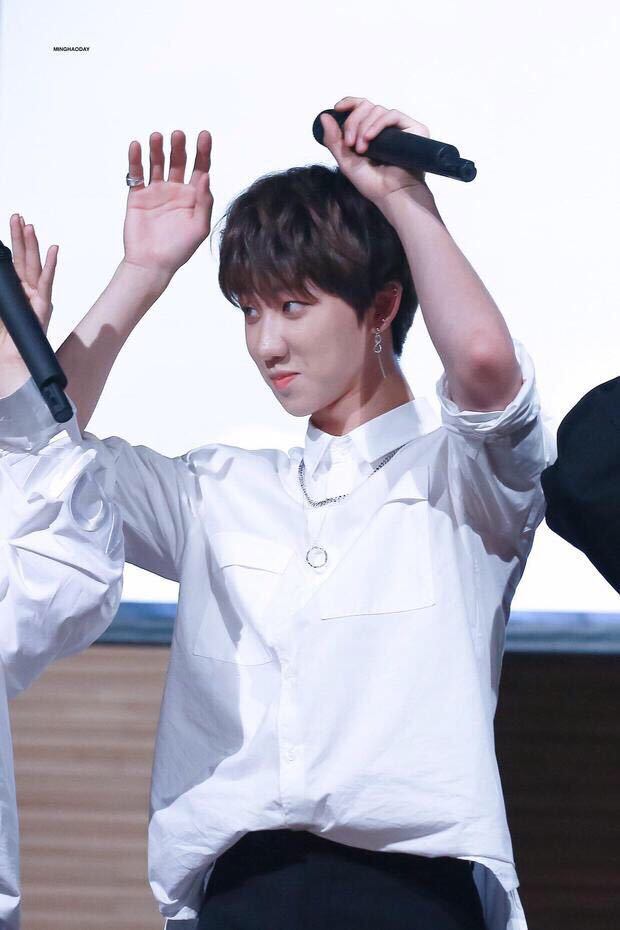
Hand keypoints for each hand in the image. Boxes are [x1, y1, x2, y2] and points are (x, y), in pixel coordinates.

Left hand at [0, 215, 57, 364]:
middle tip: (16, 217)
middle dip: (19, 238)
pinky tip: (52, 249)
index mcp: (14, 293)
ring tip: (27, 225)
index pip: (11, 264)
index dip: (10, 245)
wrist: (10, 361)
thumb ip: (0, 294)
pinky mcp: (43, 306)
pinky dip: (50, 265)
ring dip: (30, 244)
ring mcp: (36, 298)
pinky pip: (46, 281)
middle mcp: (26, 293)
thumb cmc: (3, 340)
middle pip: (22, 259)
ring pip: (32, 266)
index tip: (8, 227)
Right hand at [122, 129, 213, 282]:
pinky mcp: (137, 195)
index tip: (204, 134)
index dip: (203, 151)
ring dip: (157, 149)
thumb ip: (204, 201)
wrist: (151, 264)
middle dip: (179, 147)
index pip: (200, 168)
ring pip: (157, 163)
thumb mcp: (199, 227)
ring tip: (157, 137)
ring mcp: (156, 191)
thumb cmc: (179, 250)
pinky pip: (136, 173)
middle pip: (178, 161)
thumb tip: (205, 175)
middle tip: (178, 136)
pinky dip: (136, 159)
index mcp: (193, 197)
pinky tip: (137, 146)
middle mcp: (175, 190)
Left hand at [320, 97, 430, 212]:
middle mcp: (385, 127)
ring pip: (377, 110)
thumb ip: (334, 140)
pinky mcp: (413, 128)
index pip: (361, 108)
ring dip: (364, 127)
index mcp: (370, 132)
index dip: (349, 103)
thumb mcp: (347, 161)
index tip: (337, 108)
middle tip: (350, 144)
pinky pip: (392, 115)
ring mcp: (399, 127)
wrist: (392, 195)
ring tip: (362, 150)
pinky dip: (377, 124)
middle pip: (366, 107)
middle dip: (353, 122)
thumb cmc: (373, 184)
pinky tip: (370, 138)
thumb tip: (324, 116)